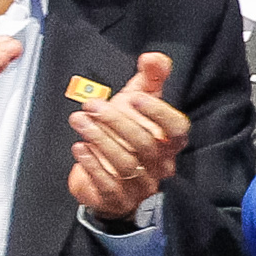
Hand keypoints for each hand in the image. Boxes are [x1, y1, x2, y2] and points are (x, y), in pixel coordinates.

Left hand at [68, 51, 188, 220]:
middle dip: (116, 122)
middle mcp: (160, 164)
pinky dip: (92, 164)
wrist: (111, 177)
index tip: (135, 97)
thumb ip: (150, 78)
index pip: (176, 130)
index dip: (158, 113)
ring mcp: (141, 184)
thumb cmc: (128, 136)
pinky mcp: (118, 198)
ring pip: (125, 162)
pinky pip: (108, 184)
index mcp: (170, 142)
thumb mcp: (139, 102)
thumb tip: (153, 57)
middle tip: (92, 106)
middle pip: (145, 144)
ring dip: (99, 139)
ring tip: (79, 120)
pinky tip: (79, 147)